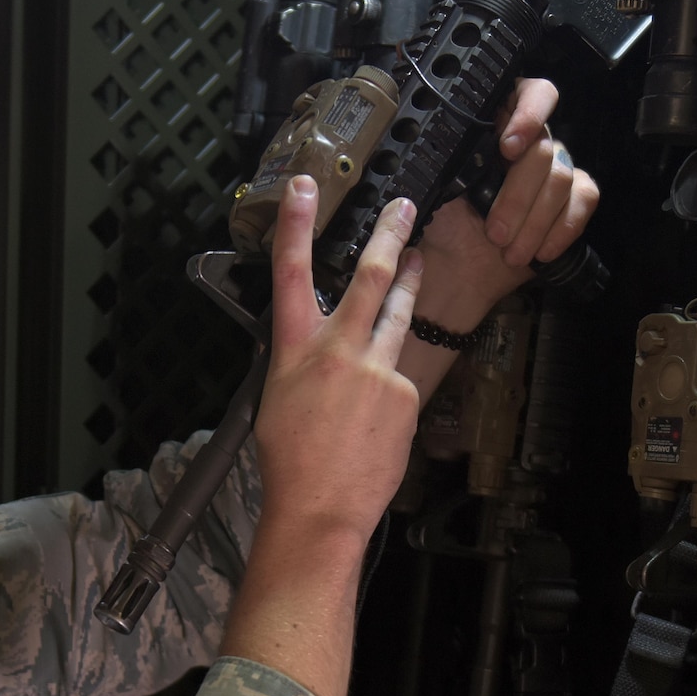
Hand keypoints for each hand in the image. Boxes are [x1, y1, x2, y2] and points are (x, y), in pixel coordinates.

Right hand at [254, 177, 423, 545]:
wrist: (320, 508)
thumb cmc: (290, 462)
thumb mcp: (278, 397)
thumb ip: (303, 362)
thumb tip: (323, 350)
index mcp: (295, 350)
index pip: (292, 273)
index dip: (296, 225)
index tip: (304, 187)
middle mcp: (338, 350)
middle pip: (371, 277)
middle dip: (390, 235)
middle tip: (404, 207)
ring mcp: (377, 370)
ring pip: (399, 316)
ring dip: (409, 284)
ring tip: (418, 261)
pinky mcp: (405, 395)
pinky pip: (401, 378)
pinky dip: (392, 387)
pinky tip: (379, 413)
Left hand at [415, 78, 600, 331]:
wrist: (455, 270)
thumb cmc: (441, 226)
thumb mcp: (434, 184)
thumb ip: (450, 154)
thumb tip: (457, 138)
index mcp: (494, 127)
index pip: (530, 93)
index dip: (528, 113)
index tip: (507, 148)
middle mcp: (528, 144)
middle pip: (544, 149)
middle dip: (518, 197)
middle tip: (494, 232)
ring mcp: (552, 171)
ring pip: (561, 178)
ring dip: (534, 221)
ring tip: (510, 251)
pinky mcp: (571, 200)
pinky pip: (584, 199)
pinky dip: (562, 228)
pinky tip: (541, 251)